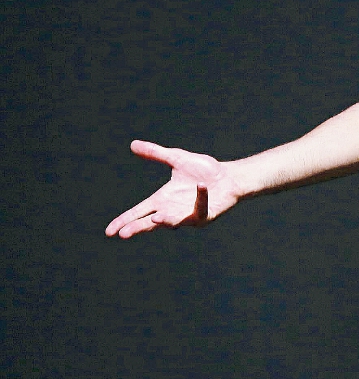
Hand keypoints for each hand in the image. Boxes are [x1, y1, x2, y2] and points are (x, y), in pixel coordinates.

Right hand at [105, 140, 239, 237]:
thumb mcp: (177, 159)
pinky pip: (200, 208)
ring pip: (173, 221)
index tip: (109, 231)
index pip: (139, 212)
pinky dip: (200, 197)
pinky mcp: (204, 215)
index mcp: (162, 199)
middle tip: (123, 234)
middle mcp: (172, 210)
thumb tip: (133, 144)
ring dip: (165, 220)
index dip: (125, 220)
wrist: (228, 176)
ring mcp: (188, 215)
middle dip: (138, 228)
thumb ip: (156, 153)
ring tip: (155, 220)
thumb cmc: (204, 170)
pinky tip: (200, 185)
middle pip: (150, 222)